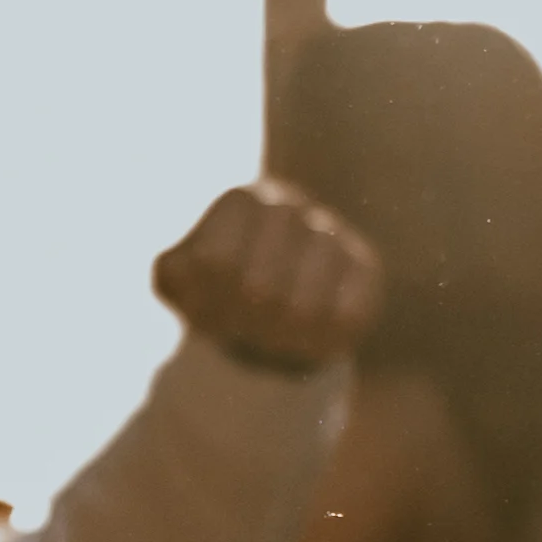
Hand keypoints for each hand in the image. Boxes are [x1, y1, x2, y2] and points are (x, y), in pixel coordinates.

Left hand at [152, 180, 381, 377]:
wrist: (268, 319)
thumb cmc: (217, 298)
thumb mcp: (179, 285)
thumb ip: (175, 275)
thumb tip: (179, 269)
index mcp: (241, 202)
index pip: (215, 264)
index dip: (204, 304)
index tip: (203, 315)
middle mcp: (289, 206)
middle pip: (257, 289)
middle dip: (241, 325)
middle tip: (239, 332)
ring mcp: (332, 233)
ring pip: (301, 308)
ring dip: (277, 339)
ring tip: (268, 337)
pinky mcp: (366, 268)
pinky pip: (346, 315)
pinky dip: (318, 340)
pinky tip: (306, 338)